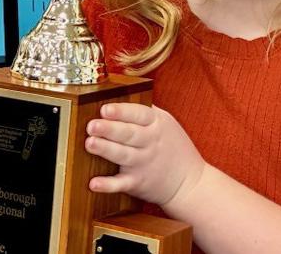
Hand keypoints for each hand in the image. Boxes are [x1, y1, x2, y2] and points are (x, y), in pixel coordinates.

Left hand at [86, 103, 206, 207]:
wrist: (190, 182)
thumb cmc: (174, 147)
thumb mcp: (166, 122)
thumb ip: (146, 111)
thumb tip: (123, 94)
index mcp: (156, 124)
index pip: (138, 114)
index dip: (121, 112)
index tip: (105, 109)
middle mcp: (150, 143)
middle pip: (128, 134)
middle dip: (109, 129)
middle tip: (92, 125)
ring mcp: (143, 164)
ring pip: (123, 155)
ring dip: (106, 149)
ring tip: (90, 143)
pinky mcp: (137, 183)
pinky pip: (121, 184)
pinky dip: (108, 185)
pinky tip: (94, 183)